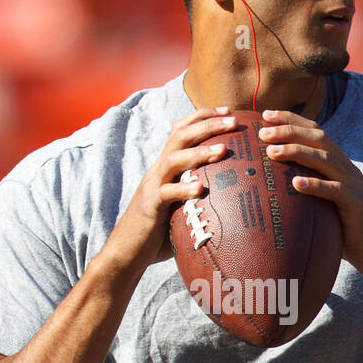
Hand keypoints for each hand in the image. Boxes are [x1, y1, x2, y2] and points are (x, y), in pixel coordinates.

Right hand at [105, 107, 237, 271]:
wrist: (127, 252)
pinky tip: (200, 188)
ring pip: (174, 159)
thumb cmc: (160, 232)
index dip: (203, 116)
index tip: (228, 111)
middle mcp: (158, 170)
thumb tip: (235, 195)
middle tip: (232, 121)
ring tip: (222, 150)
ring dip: (199, 152)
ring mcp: (152, 186)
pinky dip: (183, 188)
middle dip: (207, 124)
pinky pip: (166, 193)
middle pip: (181, 135)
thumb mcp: (182, 206)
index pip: (181, 130)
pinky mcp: (149, 206)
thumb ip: (199, 195)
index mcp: (166, 167)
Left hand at [257, 108, 362, 281]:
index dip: (292, 120)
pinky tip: (296, 183)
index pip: (315, 132)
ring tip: (272, 152)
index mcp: (338, 163)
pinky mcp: (355, 205)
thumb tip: (269, 181)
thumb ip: (305, 186)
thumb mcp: (322, 200)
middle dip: (290, 131)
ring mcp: (352, 185)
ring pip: (325, 160)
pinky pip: (335, 191)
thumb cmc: (341, 226)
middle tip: (263, 133)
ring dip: (297, 152)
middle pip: (319, 139)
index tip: (266, 116)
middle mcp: (346, 168)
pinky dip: (315, 185)